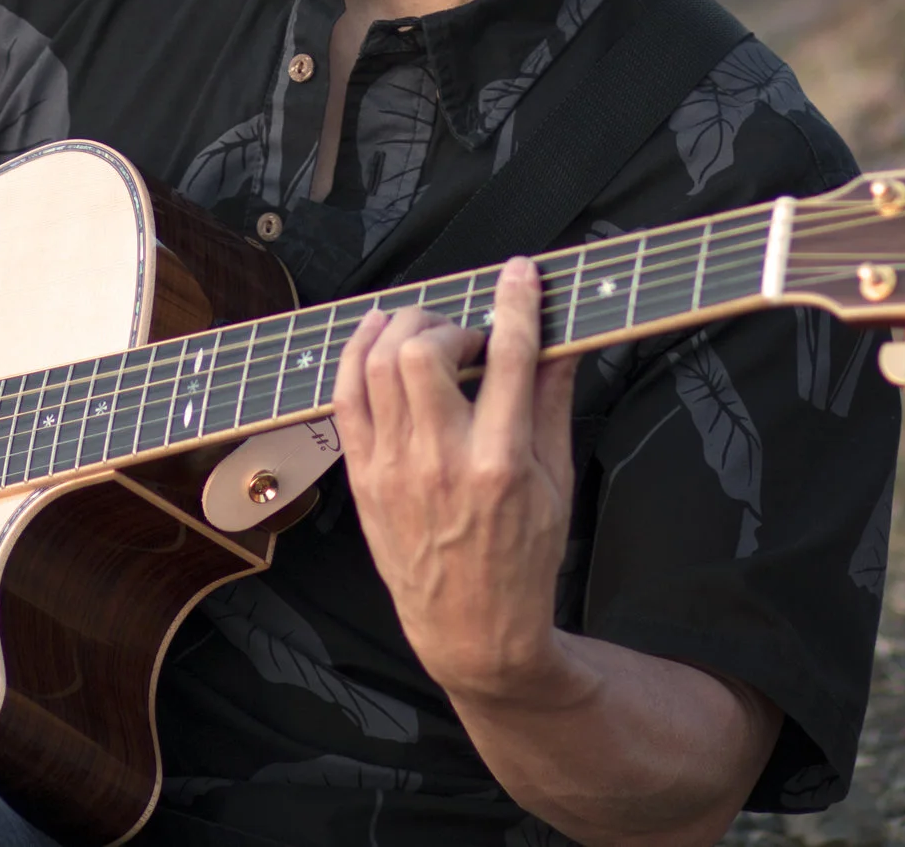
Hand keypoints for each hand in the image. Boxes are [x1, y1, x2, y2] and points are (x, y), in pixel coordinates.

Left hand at [332, 257, 581, 699]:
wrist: (471, 630)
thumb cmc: (522, 559)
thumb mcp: (558, 484)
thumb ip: (552, 403)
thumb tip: (561, 340)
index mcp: (501, 464)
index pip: (508, 358)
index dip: (516, 303)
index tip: (522, 273)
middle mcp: (441, 461)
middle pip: (421, 353)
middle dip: (447, 323)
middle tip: (469, 337)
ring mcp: (393, 470)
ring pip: (375, 366)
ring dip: (402, 329)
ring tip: (428, 334)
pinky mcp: (363, 478)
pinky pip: (344, 398)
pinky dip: (355, 354)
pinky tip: (376, 338)